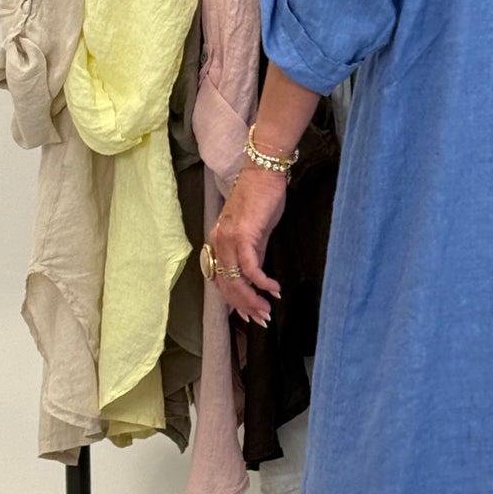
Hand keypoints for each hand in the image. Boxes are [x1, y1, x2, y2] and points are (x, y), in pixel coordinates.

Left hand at [205, 164, 286, 323]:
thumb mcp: (255, 231)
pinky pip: (251, 269)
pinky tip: (274, 289)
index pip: (220, 282)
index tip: (249, 315)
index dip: (234, 302)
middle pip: (227, 287)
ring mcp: (228, 241)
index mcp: (218, 243)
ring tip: (267, 311)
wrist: (263, 174)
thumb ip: (254, 254)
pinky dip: (262, 283)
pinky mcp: (243, 237)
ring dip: (253, 300)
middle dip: (245, 307)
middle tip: (262, 320)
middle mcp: (218, 244)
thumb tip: (257, 278)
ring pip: (236, 282)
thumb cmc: (261, 198)